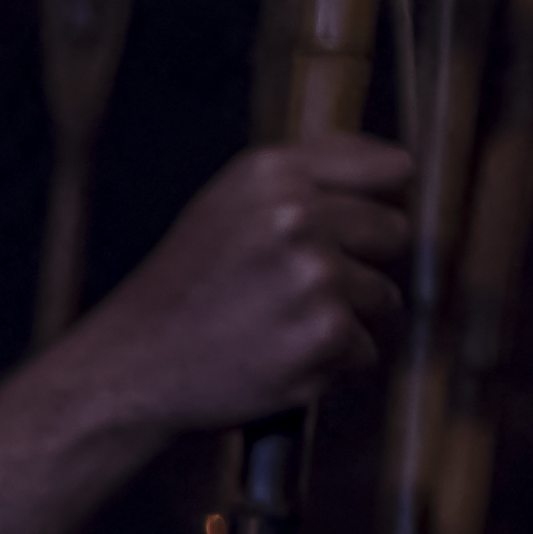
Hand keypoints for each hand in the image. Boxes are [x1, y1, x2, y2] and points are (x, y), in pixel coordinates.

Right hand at [51, 136, 411, 437]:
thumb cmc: (186, 286)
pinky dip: (330, 364)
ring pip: (384, 296)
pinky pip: (367, 349)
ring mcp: (315, 277)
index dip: (376, 203)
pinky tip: (277, 357)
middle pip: (395, 234)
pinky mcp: (327, 335)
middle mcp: (296, 217)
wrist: (131, 366)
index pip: (393, 171)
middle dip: (361, 263)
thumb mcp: (228, 203)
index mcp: (273, 174)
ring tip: (279, 326)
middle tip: (297, 288)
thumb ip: (309, 174)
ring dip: (344, 319)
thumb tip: (401, 167)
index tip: (346, 230)